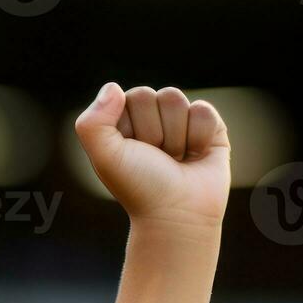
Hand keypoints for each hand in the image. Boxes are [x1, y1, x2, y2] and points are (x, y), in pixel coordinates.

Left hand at [75, 83, 229, 229]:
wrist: (177, 214)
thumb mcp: (104, 156)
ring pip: (179, 100)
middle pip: (157, 95)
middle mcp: (152, 120)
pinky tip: (194, 156)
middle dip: (156, 130)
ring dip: (175, 136)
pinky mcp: (209, 129)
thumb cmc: (139, 186)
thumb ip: (93, 122)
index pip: (133, 96)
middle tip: (156, 158)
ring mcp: (180, 123)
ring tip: (174, 159)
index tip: (134, 152)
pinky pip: (204, 111)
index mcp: (124, 123)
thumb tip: (113, 87)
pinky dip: (199, 137)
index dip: (134, 125)